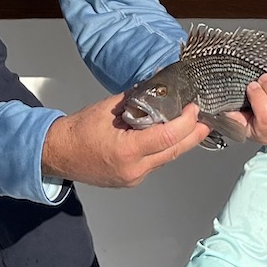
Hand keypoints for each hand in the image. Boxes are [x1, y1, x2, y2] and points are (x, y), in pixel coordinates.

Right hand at [41, 91, 209, 187]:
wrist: (58, 154)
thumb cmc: (78, 131)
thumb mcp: (107, 108)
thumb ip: (136, 100)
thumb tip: (158, 87)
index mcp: (127, 151)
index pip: (168, 138)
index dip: (187, 123)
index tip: (194, 109)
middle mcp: (134, 169)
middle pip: (174, 151)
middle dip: (194, 135)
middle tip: (207, 119)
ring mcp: (134, 178)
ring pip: (167, 158)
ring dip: (181, 142)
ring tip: (193, 125)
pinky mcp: (132, 180)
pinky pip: (155, 163)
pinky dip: (165, 149)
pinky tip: (169, 137)